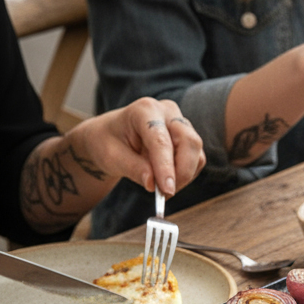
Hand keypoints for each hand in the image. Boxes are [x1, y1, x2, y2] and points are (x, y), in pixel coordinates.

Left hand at [65, 97, 205, 195]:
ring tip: (161, 187)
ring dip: (184, 175)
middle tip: (165, 194)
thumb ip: (133, 168)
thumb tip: (153, 184)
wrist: (110, 136)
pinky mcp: (188, 137)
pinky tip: (166, 178)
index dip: (165, 167)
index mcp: (144, 110)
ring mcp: (180, 123)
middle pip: (189, 142)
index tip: (166, 190)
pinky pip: (196, 159)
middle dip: (182, 172)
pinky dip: (186, 174)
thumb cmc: (107, 142)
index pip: (161, 140)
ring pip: (196, 152)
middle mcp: (167, 112)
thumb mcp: (111, 157)